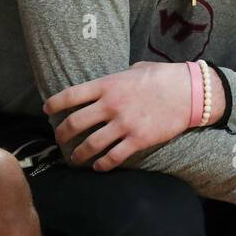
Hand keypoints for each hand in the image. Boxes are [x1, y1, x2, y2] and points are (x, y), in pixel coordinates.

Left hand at [46, 61, 211, 169]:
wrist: (188, 91)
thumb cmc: (163, 76)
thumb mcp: (135, 69)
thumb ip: (118, 78)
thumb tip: (110, 84)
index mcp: (106, 85)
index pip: (70, 95)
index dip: (54, 104)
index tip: (47, 110)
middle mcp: (110, 105)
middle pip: (74, 123)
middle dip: (62, 134)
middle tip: (59, 139)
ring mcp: (123, 124)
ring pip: (90, 145)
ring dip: (78, 155)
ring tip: (75, 159)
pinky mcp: (137, 140)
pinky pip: (112, 157)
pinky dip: (102, 164)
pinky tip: (98, 166)